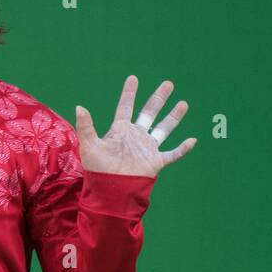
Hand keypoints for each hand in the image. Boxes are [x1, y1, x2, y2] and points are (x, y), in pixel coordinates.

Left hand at [75, 76, 196, 177]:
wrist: (110, 192)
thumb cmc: (98, 172)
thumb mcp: (90, 147)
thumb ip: (86, 127)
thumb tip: (79, 106)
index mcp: (120, 131)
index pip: (125, 107)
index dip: (129, 93)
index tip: (133, 78)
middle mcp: (135, 136)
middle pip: (149, 113)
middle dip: (159, 99)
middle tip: (168, 84)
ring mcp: (147, 149)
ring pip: (164, 129)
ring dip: (174, 117)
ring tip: (183, 103)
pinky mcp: (155, 162)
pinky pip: (172, 154)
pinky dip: (182, 148)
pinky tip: (192, 140)